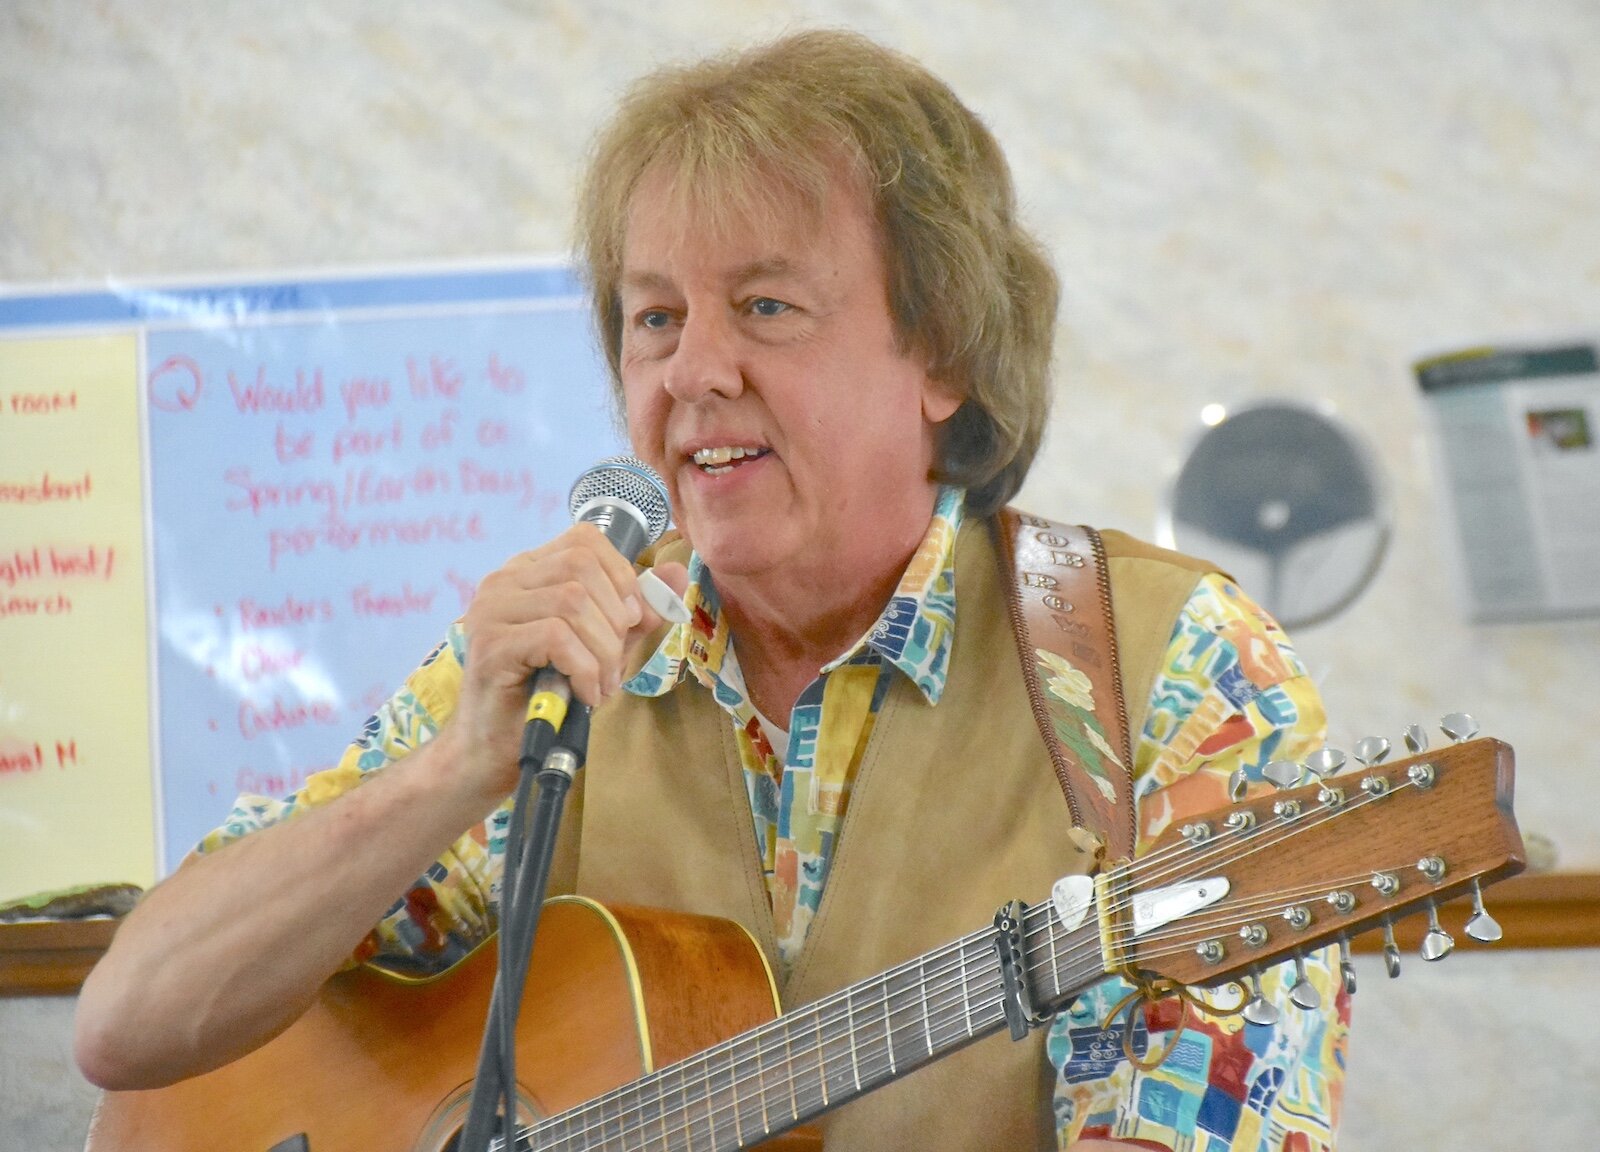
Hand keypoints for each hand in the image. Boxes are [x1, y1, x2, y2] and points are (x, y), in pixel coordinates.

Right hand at [450, 522, 687, 796]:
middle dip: (615, 619)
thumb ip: (637, 611)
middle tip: (615, 663)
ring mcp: (491, 610)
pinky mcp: (490, 645)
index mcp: (529, 570)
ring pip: (571, 602)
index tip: (630, 623)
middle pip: (582, 567)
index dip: (621, 577)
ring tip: (600, 685)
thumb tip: (677, 574)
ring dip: (602, 651)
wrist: (497, 749)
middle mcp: (504, 580)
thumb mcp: (605, 646)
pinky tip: (584, 694)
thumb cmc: (551, 695)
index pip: (585, 540)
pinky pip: (556, 638)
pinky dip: (584, 669)